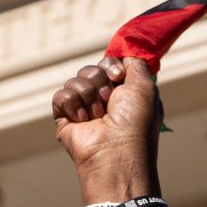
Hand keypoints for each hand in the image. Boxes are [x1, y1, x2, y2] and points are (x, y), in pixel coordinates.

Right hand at [51, 56, 162, 205]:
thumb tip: (122, 54)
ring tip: (97, 116)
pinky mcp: (65, 117)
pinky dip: (72, 104)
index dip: (111, 66)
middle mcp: (103, 99)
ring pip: (75, 80)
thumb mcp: (145, 86)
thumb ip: (136, 63)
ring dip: (88, 95)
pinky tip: (82, 120)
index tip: (118, 77)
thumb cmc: (135, 123)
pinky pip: (61, 95)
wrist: (115, 152)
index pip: (108, 64)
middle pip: (91, 69)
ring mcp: (83, 108)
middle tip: (109, 101)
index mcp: (123, 92)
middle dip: (100, 81)